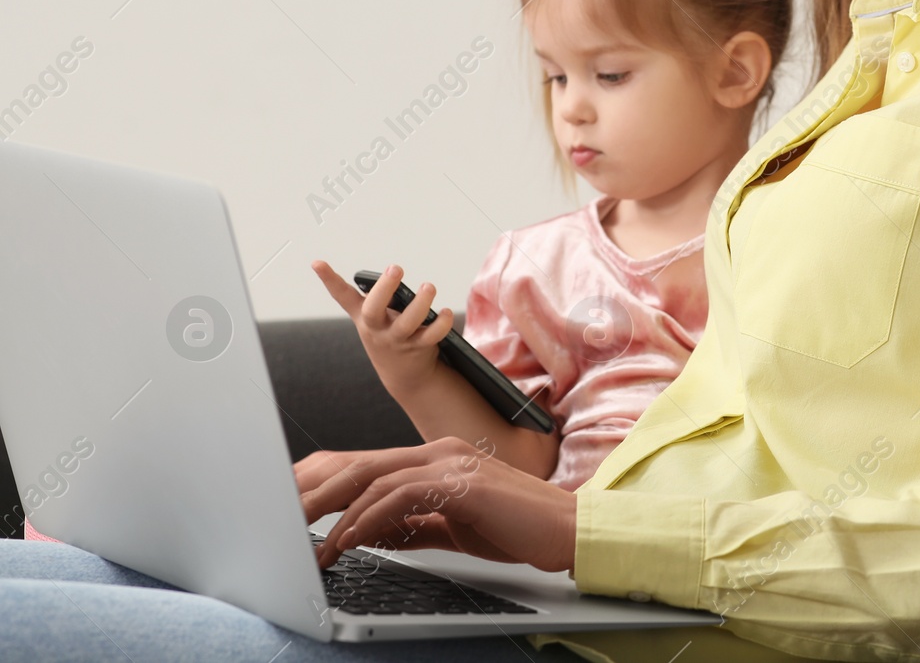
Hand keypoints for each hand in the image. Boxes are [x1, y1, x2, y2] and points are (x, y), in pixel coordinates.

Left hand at [294, 439, 577, 571]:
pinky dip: (369, 519)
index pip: (364, 463)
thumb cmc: (518, 527)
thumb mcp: (453, 526)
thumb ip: (414, 525)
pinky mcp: (463, 483)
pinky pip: (401, 496)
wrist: (569, 528)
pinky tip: (350, 540)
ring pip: (373, 477)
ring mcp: (450, 463)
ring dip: (334, 514)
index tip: (287, 504)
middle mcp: (437, 452)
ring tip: (308, 543)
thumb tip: (371, 534)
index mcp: (434, 459)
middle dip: (311, 491)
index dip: (321, 481)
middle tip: (275, 516)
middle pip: (357, 464)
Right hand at [310, 261, 452, 400]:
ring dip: (421, 303)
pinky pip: (431, 335)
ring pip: (407, 323)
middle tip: (396, 268)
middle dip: (384, 288)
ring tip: (428, 287)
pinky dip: (441, 323)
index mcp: (364, 316)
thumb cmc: (389, 334)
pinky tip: (446, 312)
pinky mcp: (417, 347)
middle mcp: (377, 327)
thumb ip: (382, 297)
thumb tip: (393, 276)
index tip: (316, 262)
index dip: (329, 279)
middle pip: (374, 309)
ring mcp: (396, 339)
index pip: (342, 296)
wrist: (403, 375)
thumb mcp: (378, 318)